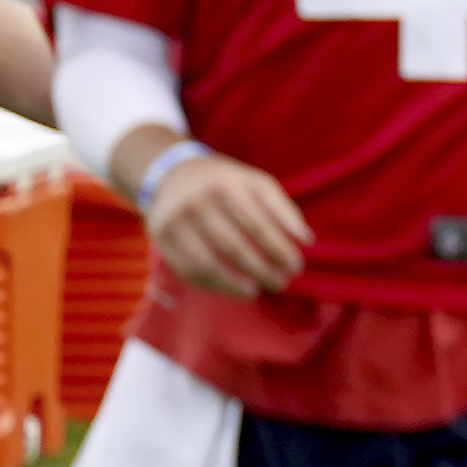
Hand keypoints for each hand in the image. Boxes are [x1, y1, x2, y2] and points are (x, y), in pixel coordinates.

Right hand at [147, 153, 310, 298]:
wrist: (175, 174)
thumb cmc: (228, 184)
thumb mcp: (258, 184)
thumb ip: (284, 209)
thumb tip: (307, 241)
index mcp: (224, 186)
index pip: (257, 225)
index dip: (279, 249)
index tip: (296, 266)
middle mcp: (195, 203)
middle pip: (232, 247)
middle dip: (261, 270)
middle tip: (281, 283)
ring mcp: (173, 221)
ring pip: (206, 263)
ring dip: (234, 284)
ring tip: (256, 291)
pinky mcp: (159, 238)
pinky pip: (186, 270)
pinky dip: (212, 285)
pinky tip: (233, 290)